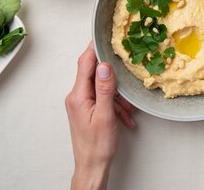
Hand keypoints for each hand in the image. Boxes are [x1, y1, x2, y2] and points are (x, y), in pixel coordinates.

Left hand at [65, 42, 135, 189]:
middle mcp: (76, 96)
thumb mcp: (105, 115)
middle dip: (112, 75)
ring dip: (117, 95)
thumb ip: (105, 89)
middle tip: (125, 71)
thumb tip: (105, 66)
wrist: (92, 167)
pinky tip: (124, 115)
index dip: (94, 48)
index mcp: (78, 95)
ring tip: (126, 108)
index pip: (85, 63)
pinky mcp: (87, 110)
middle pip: (94, 73)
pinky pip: (102, 99)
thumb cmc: (97, 146)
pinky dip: (115, 104)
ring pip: (101, 87)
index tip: (103, 35)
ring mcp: (81, 103)